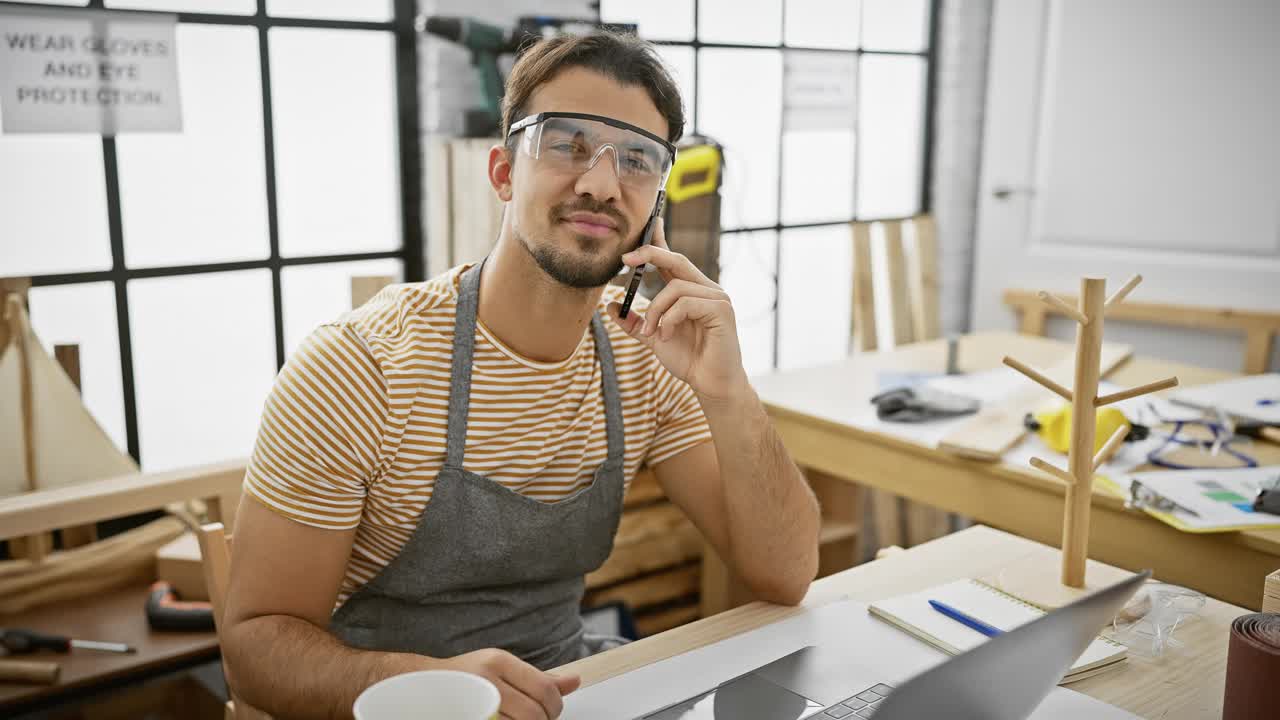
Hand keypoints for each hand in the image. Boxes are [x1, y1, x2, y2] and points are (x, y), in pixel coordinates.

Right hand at [436, 648, 579, 718]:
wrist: (425, 685)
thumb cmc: (467, 677)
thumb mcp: (503, 668)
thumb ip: (538, 678)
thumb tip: (574, 681)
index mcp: (500, 661)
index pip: (544, 688)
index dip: (555, 706)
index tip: (551, 711)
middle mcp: (487, 679)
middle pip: (534, 713)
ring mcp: (476, 702)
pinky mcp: (470, 717)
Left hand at [608, 220, 747, 404]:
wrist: (710, 384)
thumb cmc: (688, 359)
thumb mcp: (653, 337)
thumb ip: (634, 322)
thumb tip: (610, 305)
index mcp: (691, 290)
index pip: (673, 259)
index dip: (659, 241)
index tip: (646, 224)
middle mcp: (706, 289)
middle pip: (676, 259)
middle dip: (649, 254)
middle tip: (624, 260)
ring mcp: (717, 298)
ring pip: (675, 288)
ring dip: (654, 311)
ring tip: (650, 333)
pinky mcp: (721, 310)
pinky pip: (685, 303)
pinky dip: (668, 319)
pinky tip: (664, 336)